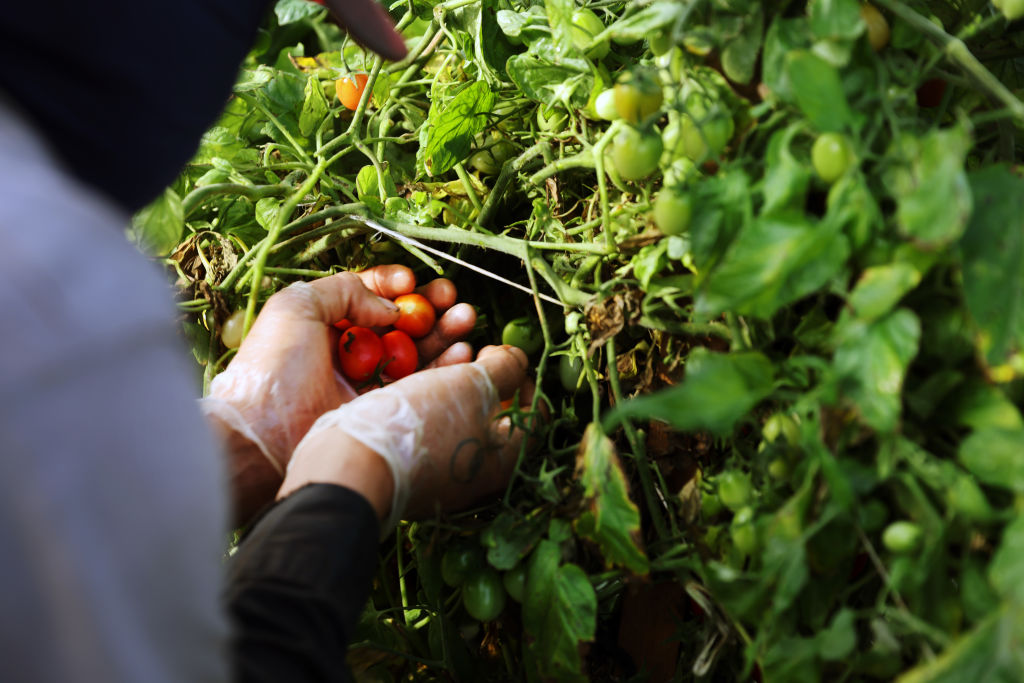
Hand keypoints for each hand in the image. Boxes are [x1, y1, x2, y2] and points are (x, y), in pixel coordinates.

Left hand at [201, 265, 475, 523]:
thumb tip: (389, 308)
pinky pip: (420, 384)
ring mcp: (367, 382)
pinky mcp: (381, 409)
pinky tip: (462, 351)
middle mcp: (349, 350)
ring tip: (466, 317)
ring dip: (444, 332)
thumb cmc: (273, 368)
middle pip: (399, 322)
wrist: (263, 438)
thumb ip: (343, 290)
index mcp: (325, 323)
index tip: (411, 282)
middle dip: (429, 306)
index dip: (392, 286)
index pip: (367, 295)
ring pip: (416, 351)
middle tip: (452, 297)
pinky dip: (445, 366)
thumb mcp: (296, 307)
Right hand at [279, 346, 535, 529]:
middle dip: (488, 378)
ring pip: (462, 420)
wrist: (351, 464)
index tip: (500, 356)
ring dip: (457, 384)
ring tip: (442, 360)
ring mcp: (442, 474)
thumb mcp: (473, 384)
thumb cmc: (422, 424)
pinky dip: (431, 403)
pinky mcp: (411, 468)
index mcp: (504, 460)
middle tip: (472, 356)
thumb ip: (505, 368)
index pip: (535, 417)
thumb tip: (518, 360)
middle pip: (497, 418)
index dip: (525, 378)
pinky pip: (432, 429)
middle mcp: (477, 474)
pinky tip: (414, 382)